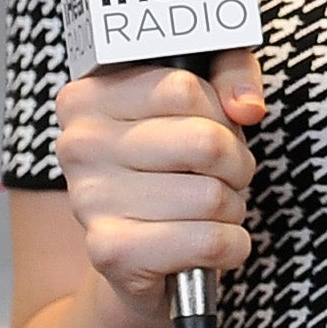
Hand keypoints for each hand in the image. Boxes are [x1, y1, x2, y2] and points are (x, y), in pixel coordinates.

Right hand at [53, 50, 265, 313]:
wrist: (136, 253)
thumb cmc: (172, 168)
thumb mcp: (204, 102)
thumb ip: (232, 74)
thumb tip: (247, 106)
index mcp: (88, 98)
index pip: (184, 89)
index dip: (220, 115)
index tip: (210, 132)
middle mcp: (79, 146)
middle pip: (204, 143)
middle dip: (236, 164)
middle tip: (221, 177)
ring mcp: (89, 201)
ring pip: (212, 195)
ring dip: (232, 207)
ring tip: (207, 211)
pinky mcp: (112, 252)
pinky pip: (209, 241)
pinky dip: (231, 245)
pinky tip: (208, 243)